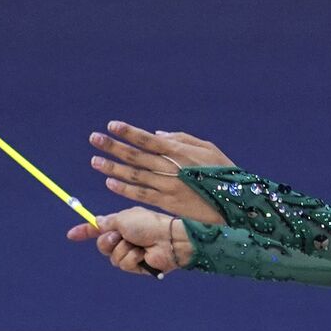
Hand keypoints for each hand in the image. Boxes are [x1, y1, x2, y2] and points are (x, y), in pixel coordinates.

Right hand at [66, 207, 193, 275]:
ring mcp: (131, 252)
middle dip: (107, 242)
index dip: (85, 232)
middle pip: (102, 245)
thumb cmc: (149, 224)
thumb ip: (108, 222)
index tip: (71, 235)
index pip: (99, 229)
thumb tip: (97, 222)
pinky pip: (124, 264)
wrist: (168, 239)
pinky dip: (132, 258)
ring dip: (122, 249)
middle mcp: (126, 238)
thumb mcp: (124, 218)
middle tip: (118, 236)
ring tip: (137, 245)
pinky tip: (143, 254)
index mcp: (123, 224)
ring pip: (112, 257)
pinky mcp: (137, 266)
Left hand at [88, 120, 233, 224]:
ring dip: (112, 168)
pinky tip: (109, 183)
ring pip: (134, 176)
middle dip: (113, 147)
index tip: (111, 126)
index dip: (129, 133)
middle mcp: (172, 168)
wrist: (236, 205)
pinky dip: (124, 189)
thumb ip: (182, 139)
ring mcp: (168, 187)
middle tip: (94, 138)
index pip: (148, 140)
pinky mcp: (168, 204)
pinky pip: (141, 195)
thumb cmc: (223, 172)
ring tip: (95, 161)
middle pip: (136, 156)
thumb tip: (156, 135)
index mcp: (181, 152)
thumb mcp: (208, 149)